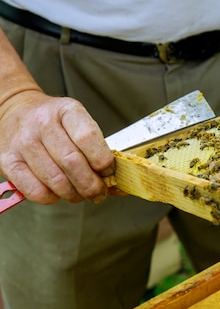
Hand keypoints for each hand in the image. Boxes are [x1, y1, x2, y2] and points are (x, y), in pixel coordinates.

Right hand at [0, 90, 113, 204]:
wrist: (16, 113)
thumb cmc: (55, 123)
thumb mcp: (80, 124)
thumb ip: (99, 151)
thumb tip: (119, 186)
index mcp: (67, 111)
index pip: (87, 137)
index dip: (102, 160)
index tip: (109, 172)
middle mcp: (43, 124)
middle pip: (72, 162)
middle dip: (91, 185)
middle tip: (99, 192)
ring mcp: (24, 143)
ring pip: (56, 180)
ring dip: (74, 194)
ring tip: (81, 194)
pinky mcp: (9, 162)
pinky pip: (36, 190)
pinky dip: (53, 198)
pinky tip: (58, 193)